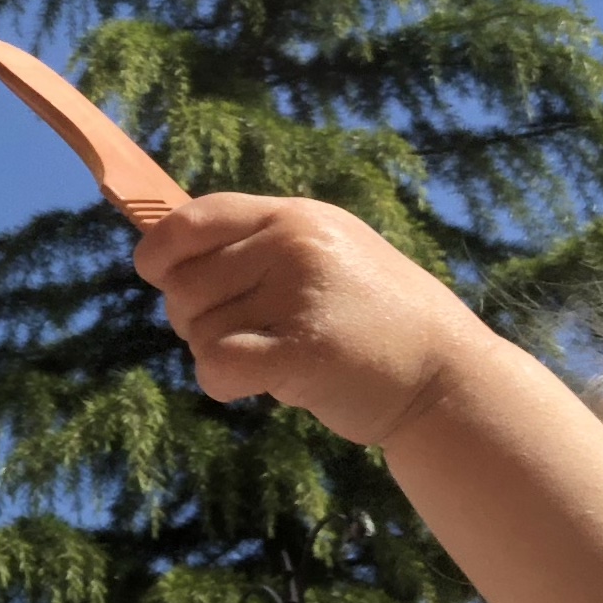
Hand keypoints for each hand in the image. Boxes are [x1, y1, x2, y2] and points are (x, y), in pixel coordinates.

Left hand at [134, 194, 500, 446]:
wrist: (448, 377)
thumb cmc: (375, 321)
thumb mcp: (326, 255)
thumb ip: (259, 247)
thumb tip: (167, 250)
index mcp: (295, 217)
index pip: (194, 217)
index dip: (158, 249)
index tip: (154, 274)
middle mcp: (294, 246)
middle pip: (183, 281)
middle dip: (191, 317)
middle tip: (239, 335)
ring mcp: (300, 296)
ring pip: (197, 329)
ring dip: (216, 354)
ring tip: (271, 356)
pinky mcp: (303, 351)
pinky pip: (215, 365)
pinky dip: (221, 383)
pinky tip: (255, 385)